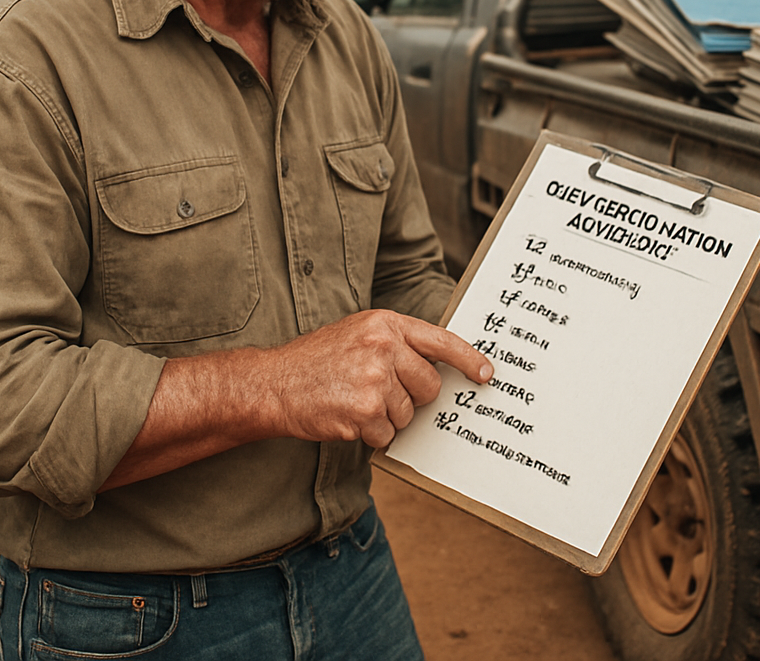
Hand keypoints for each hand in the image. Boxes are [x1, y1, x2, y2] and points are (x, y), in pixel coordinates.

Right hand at [268, 309, 492, 447]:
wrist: (273, 383)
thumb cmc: (316, 360)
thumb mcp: (358, 333)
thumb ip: (395, 343)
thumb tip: (435, 369)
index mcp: (385, 324)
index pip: (441, 341)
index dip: (469, 359)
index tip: (486, 374)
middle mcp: (384, 347)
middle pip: (429, 386)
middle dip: (413, 397)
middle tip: (381, 392)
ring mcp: (375, 379)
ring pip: (408, 414)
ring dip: (386, 417)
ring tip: (355, 400)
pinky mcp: (365, 412)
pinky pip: (387, 434)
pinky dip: (371, 434)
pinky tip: (347, 417)